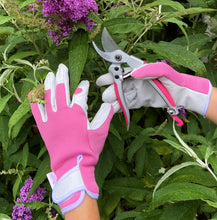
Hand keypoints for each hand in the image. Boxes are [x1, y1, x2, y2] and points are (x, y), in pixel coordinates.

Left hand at [29, 64, 114, 213]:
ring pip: (48, 96)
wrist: (72, 165)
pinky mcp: (44, 126)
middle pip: (61, 89)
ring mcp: (51, 119)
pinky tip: (34, 92)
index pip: (80, 93)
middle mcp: (63, 112)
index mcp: (77, 113)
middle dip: (62, 76)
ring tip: (49, 74)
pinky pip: (36, 111)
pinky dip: (35, 101)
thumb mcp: (100, 132)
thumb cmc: (88, 149)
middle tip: (62, 67)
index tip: (85, 83)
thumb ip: (105, 116)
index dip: (83, 86)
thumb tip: (110, 104)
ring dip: (48, 84)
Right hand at [97, 62, 211, 115]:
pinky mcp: (140, 101)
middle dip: (111, 91)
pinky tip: (114, 110)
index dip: (111, 76)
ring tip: (107, 107)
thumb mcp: (163, 71)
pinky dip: (121, 107)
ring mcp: (137, 92)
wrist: (182, 94)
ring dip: (114, 101)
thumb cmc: (173, 79)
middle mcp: (135, 81)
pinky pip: (128, 104)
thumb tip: (133, 73)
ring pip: (122, 96)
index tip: (102, 81)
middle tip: (106, 97)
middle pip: (118, 85)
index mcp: (138, 71)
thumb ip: (149, 70)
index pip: (121, 72)